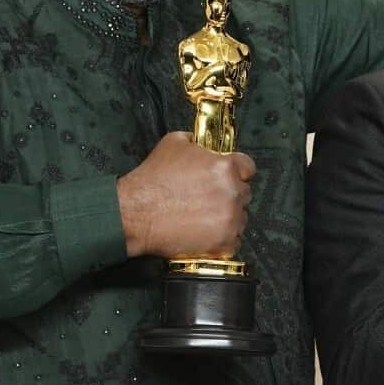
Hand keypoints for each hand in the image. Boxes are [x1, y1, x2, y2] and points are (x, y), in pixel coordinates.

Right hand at [117, 131, 254, 258]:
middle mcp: (232, 192)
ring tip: (203, 217)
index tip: (230, 177)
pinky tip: (205, 233)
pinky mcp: (224, 243)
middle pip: (244, 193)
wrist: (135, 213)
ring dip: (228, 217)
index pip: (248, 168)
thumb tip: (202, 142)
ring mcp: (230, 219)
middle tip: (208, 199)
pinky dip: (223, 239)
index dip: (238, 172)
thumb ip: (196, 141)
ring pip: (241, 218)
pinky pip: (235, 241)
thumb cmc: (152, 180)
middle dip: (230, 195)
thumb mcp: (174, 143)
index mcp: (225, 166)